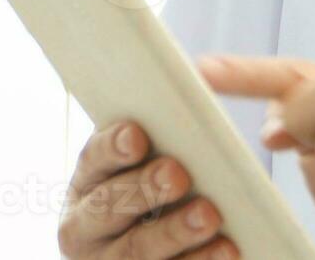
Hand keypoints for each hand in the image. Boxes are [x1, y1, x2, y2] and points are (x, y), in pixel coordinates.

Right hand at [57, 120, 236, 259]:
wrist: (191, 236)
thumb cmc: (179, 183)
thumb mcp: (168, 155)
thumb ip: (177, 128)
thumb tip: (209, 73)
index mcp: (92, 181)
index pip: (94, 160)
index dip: (112, 147)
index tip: (137, 136)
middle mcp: (87, 223)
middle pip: (106, 206)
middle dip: (142, 189)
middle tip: (177, 173)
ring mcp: (108, 259)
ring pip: (134, 249)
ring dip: (172, 231)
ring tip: (209, 214)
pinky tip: (227, 247)